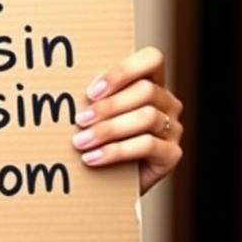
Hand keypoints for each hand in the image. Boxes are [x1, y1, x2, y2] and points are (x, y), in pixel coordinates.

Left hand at [70, 45, 183, 194]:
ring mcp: (173, 128)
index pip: (152, 59)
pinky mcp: (172, 154)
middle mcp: (167, 102)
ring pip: (146, 117)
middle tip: (79, 119)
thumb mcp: (96, 113)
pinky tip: (92, 158)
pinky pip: (147, 146)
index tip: (91, 91)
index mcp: (151, 82)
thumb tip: (68, 88)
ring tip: (80, 141)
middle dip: (108, 106)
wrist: (108, 181)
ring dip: (107, 130)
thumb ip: (93, 96)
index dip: (123, 71)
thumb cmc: (99, 138)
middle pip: (145, 90)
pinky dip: (115, 151)